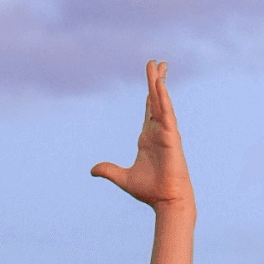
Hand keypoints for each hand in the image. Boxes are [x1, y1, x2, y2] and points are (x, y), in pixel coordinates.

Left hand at [91, 62, 193, 211]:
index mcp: (148, 137)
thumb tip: (92, 170)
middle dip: (155, 81)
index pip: (149, 110)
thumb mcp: (123, 178)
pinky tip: (160, 84)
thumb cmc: (151, 191)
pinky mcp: (171, 137)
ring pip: (161, 102)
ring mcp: (166, 132)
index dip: (149, 94)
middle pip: (156, 100)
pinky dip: (163, 98)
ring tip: (158, 66)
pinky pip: (166, 113)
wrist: (167, 201)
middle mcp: (158, 131)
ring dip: (159, 83)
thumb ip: (109, 171)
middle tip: (156, 62)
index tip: (152, 79)